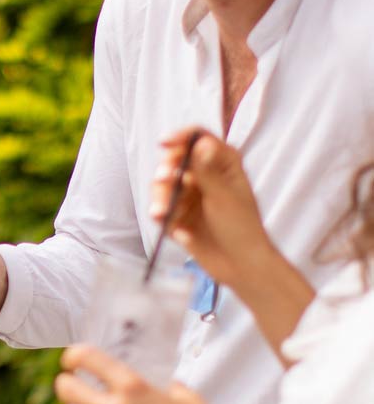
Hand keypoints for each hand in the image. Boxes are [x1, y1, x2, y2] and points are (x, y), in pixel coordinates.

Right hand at [151, 129, 269, 287]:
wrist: (240, 266)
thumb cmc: (242, 229)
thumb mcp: (223, 196)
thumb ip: (207, 170)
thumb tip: (200, 142)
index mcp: (222, 164)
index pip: (198, 139)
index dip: (181, 137)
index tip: (164, 143)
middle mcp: (205, 175)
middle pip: (175, 161)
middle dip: (166, 172)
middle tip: (164, 180)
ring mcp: (190, 195)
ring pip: (164, 185)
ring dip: (161, 197)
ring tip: (163, 213)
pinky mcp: (179, 214)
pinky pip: (161, 207)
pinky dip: (162, 214)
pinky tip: (168, 224)